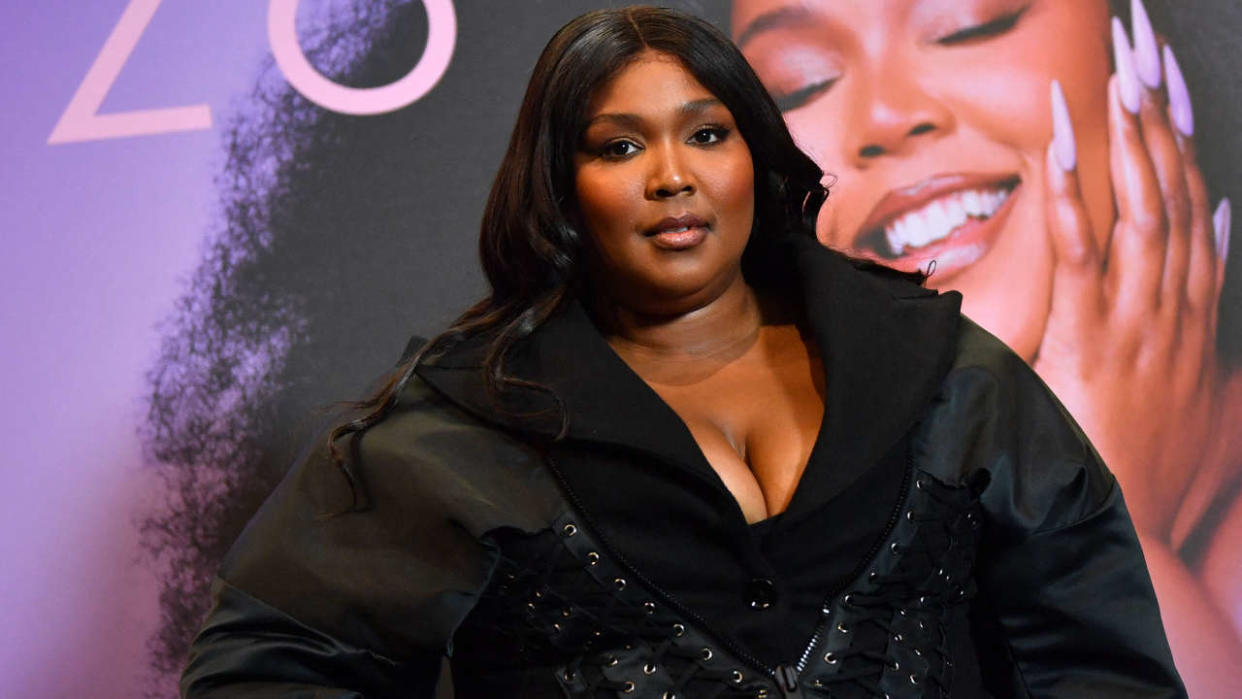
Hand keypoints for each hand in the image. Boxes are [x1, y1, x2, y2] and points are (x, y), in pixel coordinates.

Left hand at [1035, 13, 1231, 540]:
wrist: (1135, 529)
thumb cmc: (1152, 460)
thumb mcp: (1200, 384)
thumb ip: (1206, 306)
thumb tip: (1215, 232)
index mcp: (1192, 311)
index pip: (1194, 203)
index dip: (1182, 138)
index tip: (1168, 82)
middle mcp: (1174, 304)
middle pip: (1173, 189)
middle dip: (1158, 112)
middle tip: (1144, 45)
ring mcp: (1137, 319)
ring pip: (1140, 209)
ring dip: (1128, 136)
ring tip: (1118, 70)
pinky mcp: (1092, 341)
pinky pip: (1082, 254)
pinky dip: (1074, 196)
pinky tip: (1061, 145)